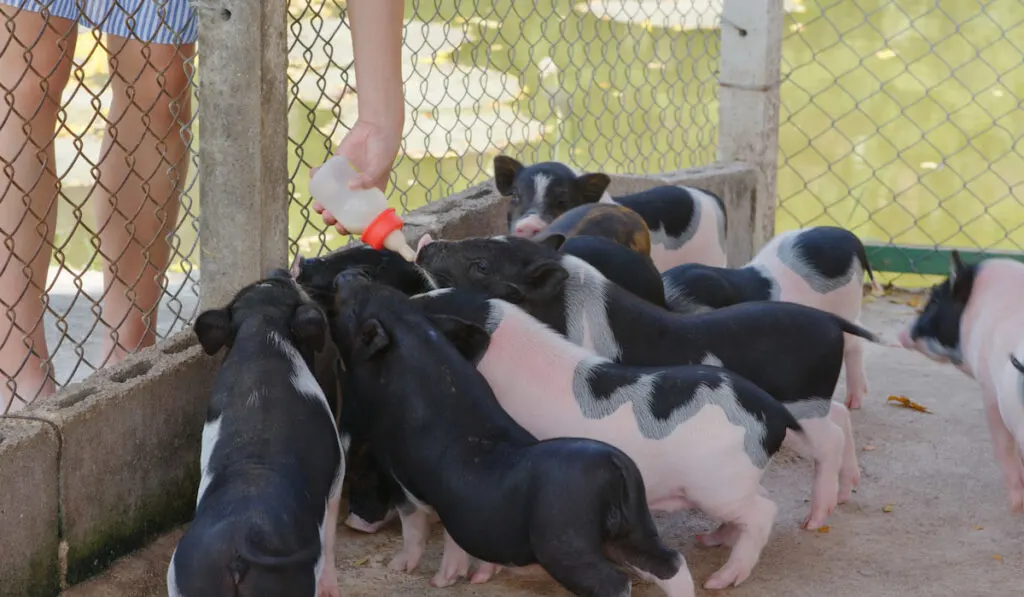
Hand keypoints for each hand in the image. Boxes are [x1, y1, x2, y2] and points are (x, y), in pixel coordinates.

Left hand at [312, 118, 401, 234]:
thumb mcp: (379, 167)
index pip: (358, 216)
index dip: (349, 225)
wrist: (376, 128)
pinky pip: (323, 175)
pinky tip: (313, 175)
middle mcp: (355, 191)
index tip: (340, 228)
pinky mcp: (335, 166)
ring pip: (330, 197)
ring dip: (322, 203)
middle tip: (327, 216)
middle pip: (341, 210)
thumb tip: (351, 187)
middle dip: (331, 217)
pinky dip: (316, 176)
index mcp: (368, 197)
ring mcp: (344, 180)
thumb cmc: (384, 151)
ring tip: (317, 206)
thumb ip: (368, 178)